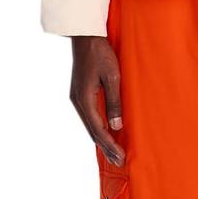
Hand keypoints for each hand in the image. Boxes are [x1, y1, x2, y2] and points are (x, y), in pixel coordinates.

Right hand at [69, 35, 125, 165]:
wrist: (85, 36)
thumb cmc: (100, 53)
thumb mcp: (112, 76)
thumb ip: (114, 101)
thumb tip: (117, 126)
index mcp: (84, 99)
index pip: (98, 130)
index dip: (109, 145)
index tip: (120, 157)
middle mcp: (78, 102)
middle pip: (92, 131)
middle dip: (106, 147)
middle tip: (119, 161)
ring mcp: (77, 98)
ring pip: (90, 124)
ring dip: (102, 138)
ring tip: (114, 152)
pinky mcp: (79, 93)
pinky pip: (89, 116)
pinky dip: (97, 127)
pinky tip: (105, 131)